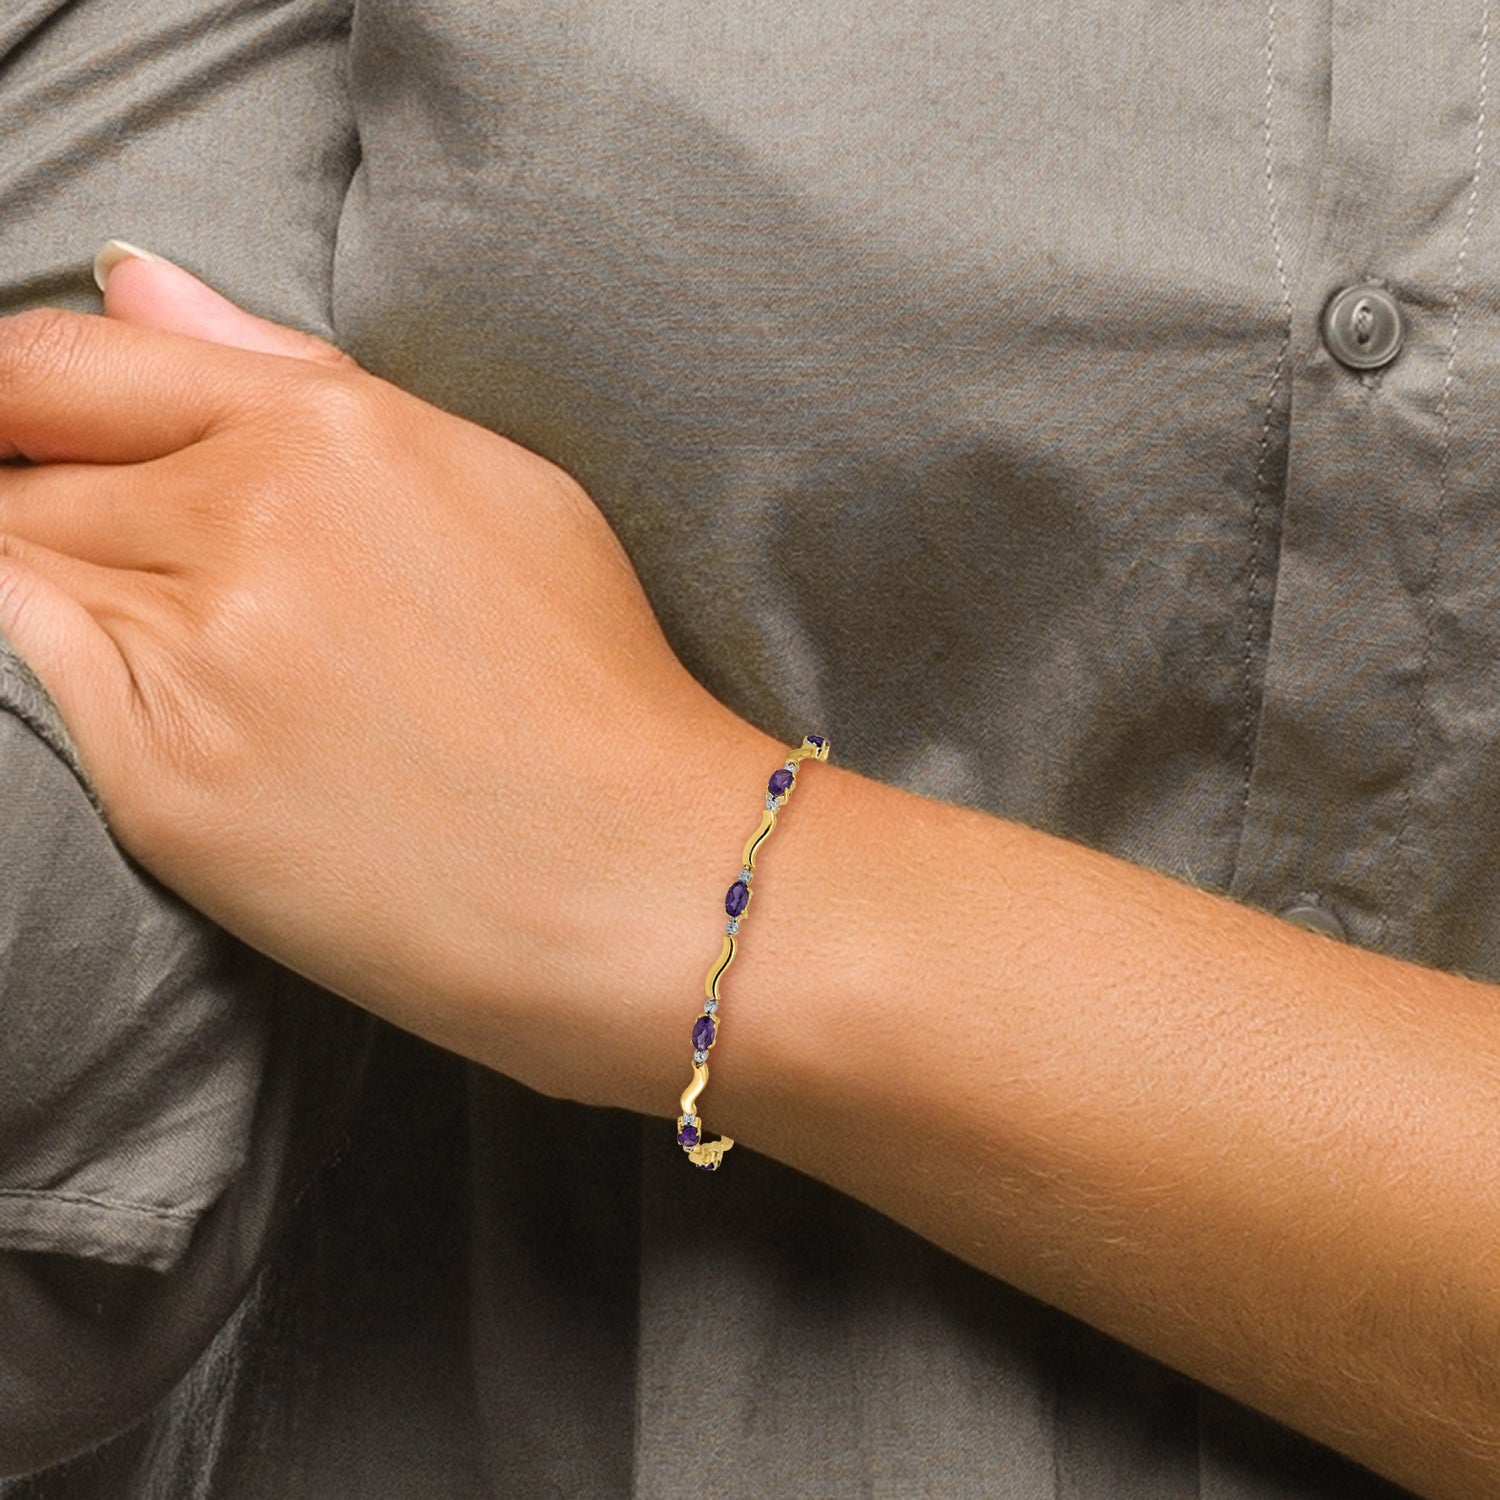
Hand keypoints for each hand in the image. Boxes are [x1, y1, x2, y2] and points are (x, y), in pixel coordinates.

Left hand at [0, 250, 766, 1101]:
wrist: (642, 878)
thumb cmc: (594, 684)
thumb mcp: (492, 484)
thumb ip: (293, 374)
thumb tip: (136, 285)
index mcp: (331, 432)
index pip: (67, 365)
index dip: (18, 397)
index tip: (30, 435)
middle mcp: (249, 522)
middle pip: (28, 468)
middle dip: (44, 498)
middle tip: (158, 577)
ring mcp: (198, 655)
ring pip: (18, 569)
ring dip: (66, 592)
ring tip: (203, 655)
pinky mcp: (163, 785)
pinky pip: (34, 682)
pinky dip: (66, 673)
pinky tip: (179, 709)